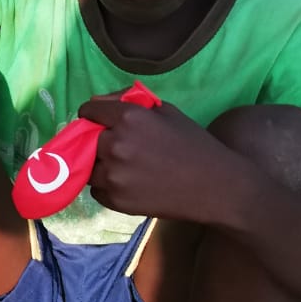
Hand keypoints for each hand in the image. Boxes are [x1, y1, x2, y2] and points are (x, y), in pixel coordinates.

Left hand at [80, 95, 224, 223]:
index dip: (92, 115)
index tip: (97, 121)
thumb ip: (127, 102)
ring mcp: (113, 175)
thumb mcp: (165, 111)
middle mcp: (115, 144)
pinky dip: (107, 187)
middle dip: (97, 141)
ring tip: (125, 168)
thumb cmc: (193, 144)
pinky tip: (130, 184)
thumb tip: (94, 102)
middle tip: (118, 148)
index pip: (89, 111)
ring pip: (88, 168)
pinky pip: (96, 190)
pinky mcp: (116, 200)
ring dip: (100, 166)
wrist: (215, 187)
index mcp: (128, 118)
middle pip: (85, 140)